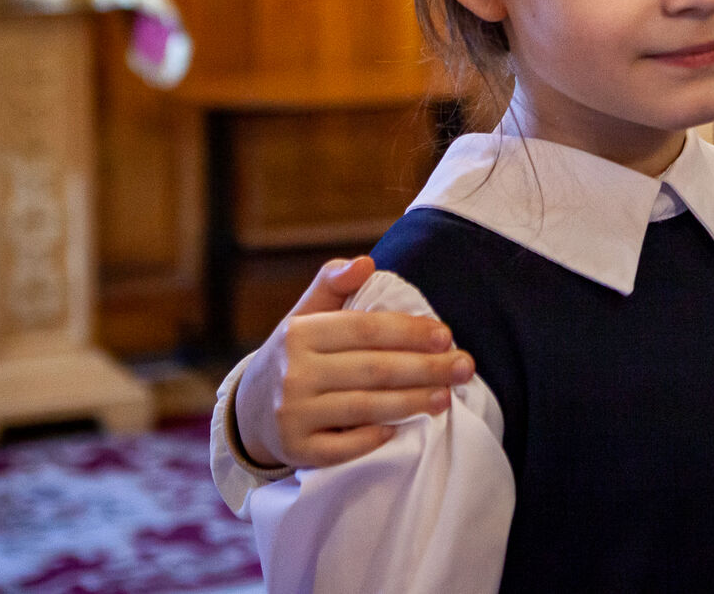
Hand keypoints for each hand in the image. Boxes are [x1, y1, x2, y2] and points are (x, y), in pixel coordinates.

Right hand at [232, 256, 474, 469]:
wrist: (248, 412)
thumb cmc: (294, 355)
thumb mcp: (305, 315)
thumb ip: (333, 283)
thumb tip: (365, 263)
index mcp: (299, 334)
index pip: (366, 330)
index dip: (410, 332)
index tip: (447, 335)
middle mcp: (293, 374)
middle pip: (374, 370)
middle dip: (426, 368)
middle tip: (465, 367)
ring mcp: (292, 415)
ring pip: (365, 407)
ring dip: (412, 402)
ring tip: (447, 396)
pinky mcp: (296, 450)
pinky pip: (343, 448)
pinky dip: (373, 438)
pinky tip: (401, 429)